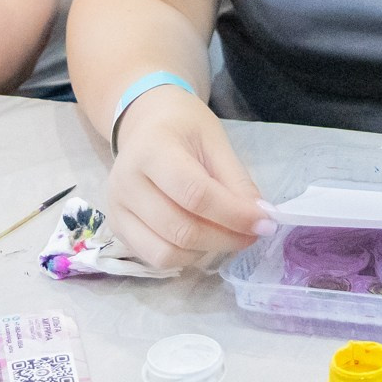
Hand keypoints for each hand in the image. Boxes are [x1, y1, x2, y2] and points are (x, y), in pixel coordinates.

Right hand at [106, 83, 273, 270]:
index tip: (265, 222)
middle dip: (226, 238)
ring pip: (167, 252)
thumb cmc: (183, 128)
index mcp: (151, 150)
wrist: (146, 123)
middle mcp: (125, 183)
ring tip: (228, 235)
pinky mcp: (117, 228)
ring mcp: (116, 209)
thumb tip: (260, 218)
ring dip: (207, 251)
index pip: (195, 194)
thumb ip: (236, 181)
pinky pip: (155, 258)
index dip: (233, 214)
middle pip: (180, 229)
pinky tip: (204, 239)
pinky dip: (186, 256)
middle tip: (254, 233)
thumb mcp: (216, 142)